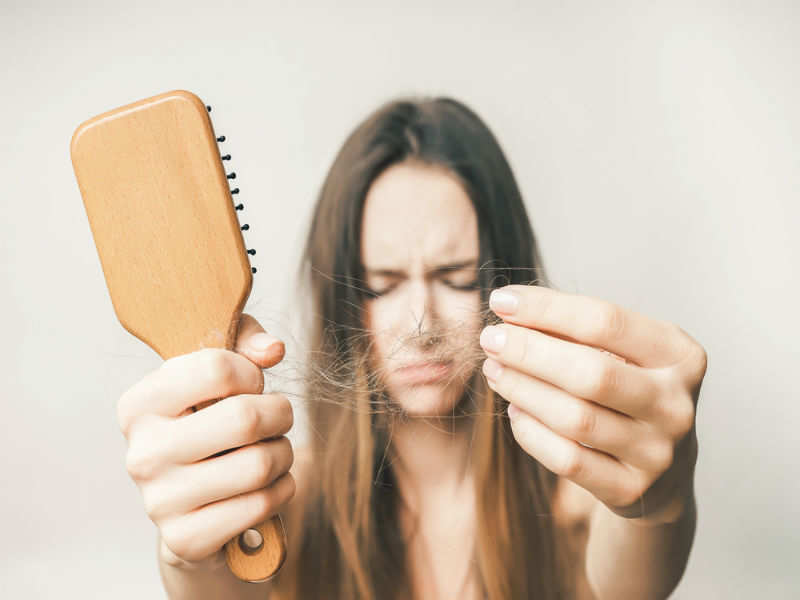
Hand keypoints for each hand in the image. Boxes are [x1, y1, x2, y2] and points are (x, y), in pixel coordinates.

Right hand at [117, 314, 295, 568]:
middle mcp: (142, 453)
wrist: (192, 507)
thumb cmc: (209, 424)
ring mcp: (160, 501)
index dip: (251, 374)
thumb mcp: (219, 372)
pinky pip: (262, 504)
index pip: (216, 368)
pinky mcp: (186, 538)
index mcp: (139, 405)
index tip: (251, 385)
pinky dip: (281, 490)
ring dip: (284, 454)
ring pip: (260, 464)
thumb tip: (271, 350)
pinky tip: (269, 485)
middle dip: (280, 414)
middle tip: (277, 418)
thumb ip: (245, 340)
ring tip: (272, 451)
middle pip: (245, 418)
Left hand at [479, 285, 705, 524]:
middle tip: (490, 339)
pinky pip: (568, 460)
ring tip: (494, 370)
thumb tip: (509, 311)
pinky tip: (514, 411)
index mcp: (681, 356)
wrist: (661, 473)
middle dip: (530, 352)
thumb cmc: (627, 393)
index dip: (547, 309)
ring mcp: (657, 452)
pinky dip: (532, 433)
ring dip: (523, 390)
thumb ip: (574, 333)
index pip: (607, 322)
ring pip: (576, 419)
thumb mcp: (620, 356)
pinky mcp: (632, 490)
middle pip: (592, 373)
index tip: (501, 300)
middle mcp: (676, 404)